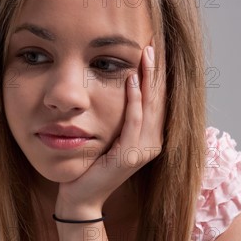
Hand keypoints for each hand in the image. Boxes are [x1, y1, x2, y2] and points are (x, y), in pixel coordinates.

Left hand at [55, 42, 165, 215]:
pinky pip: (134, 122)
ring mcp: (144, 151)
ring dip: (149, 79)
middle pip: (160, 100)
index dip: (158, 76)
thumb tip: (121, 86)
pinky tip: (130, 81)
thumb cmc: (92, 164)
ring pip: (151, 107)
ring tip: (145, 55)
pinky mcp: (129, 156)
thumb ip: (120, 117)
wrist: (80, 195)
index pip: (159, 101)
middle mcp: (153, 143)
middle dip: (156, 72)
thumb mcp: (110, 136)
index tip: (152, 51)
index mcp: (151, 137)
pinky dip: (134, 101)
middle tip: (151, 45)